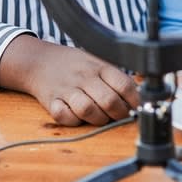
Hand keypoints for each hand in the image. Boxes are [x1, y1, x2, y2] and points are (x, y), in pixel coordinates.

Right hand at [0, 36, 138, 125]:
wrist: (39, 61)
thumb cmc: (75, 64)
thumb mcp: (98, 60)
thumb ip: (117, 76)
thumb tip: (142, 94)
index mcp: (100, 66)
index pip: (125, 84)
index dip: (136, 100)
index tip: (138, 108)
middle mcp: (84, 77)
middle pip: (109, 101)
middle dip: (119, 114)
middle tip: (120, 116)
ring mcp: (67, 89)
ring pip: (88, 110)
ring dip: (98, 119)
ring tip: (100, 117)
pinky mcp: (51, 101)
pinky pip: (64, 116)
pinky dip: (73, 121)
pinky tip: (77, 116)